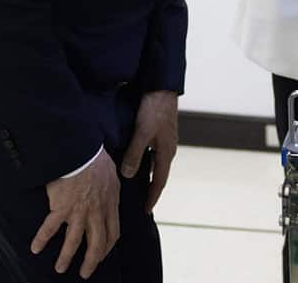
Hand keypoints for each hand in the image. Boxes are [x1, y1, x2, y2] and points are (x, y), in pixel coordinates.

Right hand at [31, 149, 119, 278]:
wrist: (80, 150)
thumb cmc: (96, 159)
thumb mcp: (112, 175)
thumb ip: (112, 190)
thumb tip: (112, 193)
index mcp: (110, 204)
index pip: (112, 233)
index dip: (107, 248)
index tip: (101, 255)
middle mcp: (96, 211)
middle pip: (96, 244)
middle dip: (91, 262)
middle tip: (84, 273)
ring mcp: (79, 211)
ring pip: (74, 242)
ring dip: (66, 258)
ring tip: (60, 268)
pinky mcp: (61, 207)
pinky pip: (50, 228)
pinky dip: (42, 240)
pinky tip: (35, 248)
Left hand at [120, 90, 177, 213]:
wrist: (162, 87)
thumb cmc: (154, 109)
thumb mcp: (142, 133)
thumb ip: (135, 154)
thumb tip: (129, 175)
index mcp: (166, 152)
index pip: (160, 182)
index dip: (152, 197)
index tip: (146, 211)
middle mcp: (168, 148)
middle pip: (160, 174)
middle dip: (152, 189)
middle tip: (142, 202)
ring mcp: (166, 139)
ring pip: (157, 163)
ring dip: (149, 175)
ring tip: (139, 185)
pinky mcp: (161, 131)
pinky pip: (154, 153)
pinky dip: (147, 161)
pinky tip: (137, 160)